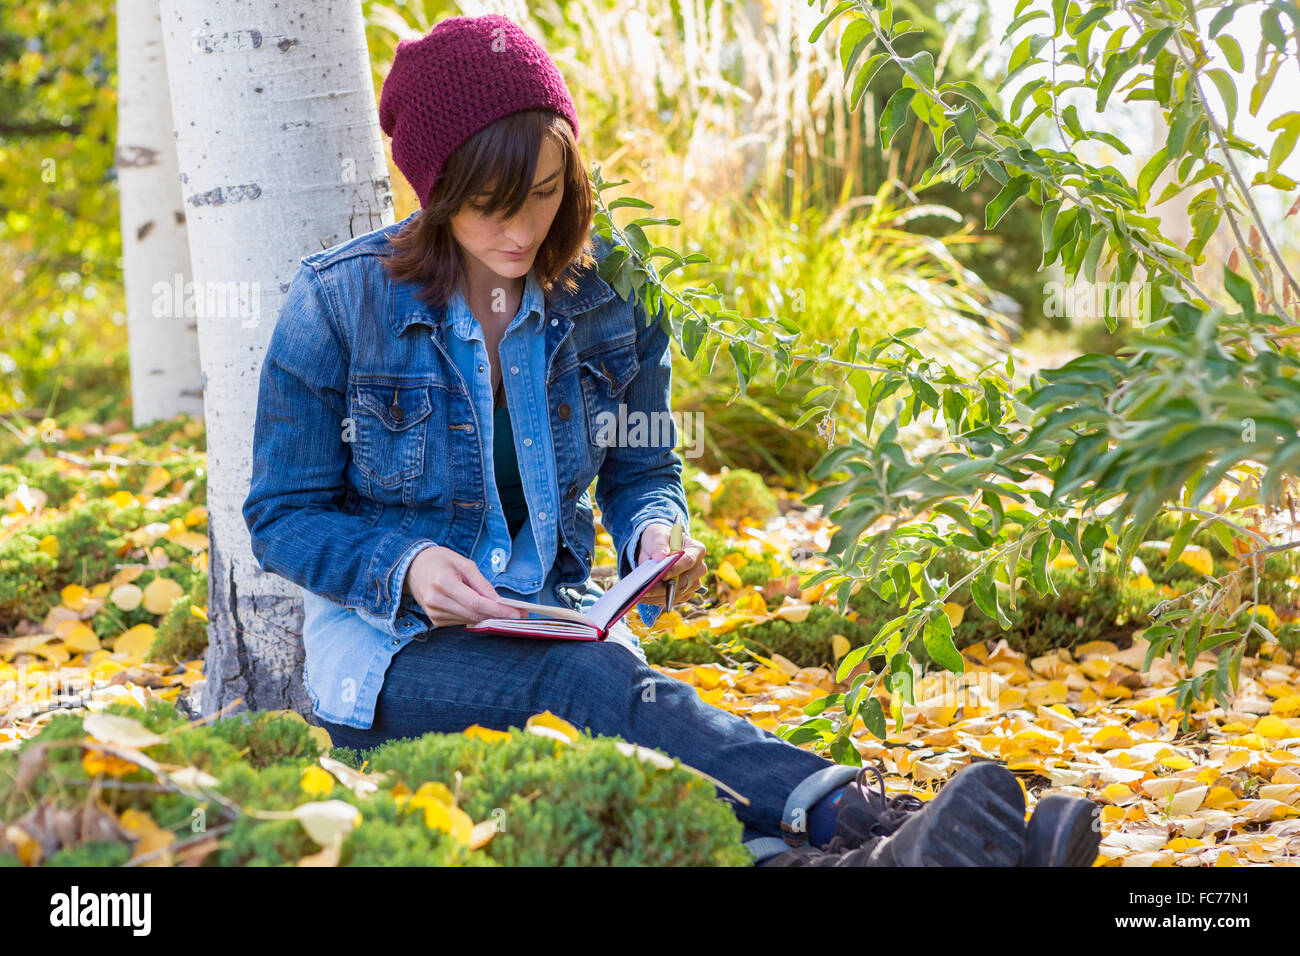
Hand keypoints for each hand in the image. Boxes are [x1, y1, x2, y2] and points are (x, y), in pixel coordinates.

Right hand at [403, 545, 526, 627]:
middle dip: (499, 615)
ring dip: (488, 616)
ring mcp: (434, 613)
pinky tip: (479, 607)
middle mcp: (436, 601)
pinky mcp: (435, 620)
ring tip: (504, 609)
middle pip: (474, 615)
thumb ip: (482, 584)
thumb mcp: (464, 563)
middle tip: (519, 613)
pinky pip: (462, 621)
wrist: (413, 568)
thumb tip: (499, 601)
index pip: (476, 603)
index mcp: (443, 582)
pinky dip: (474, 616)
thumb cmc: (440, 561)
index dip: (498, 610)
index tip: (517, 613)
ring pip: (470, 620)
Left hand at [634, 523, 707, 607]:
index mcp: (696, 550)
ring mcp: (693, 583)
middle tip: (645, 588)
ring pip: (676, 594)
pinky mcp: (684, 593)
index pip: (688, 561)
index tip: (662, 574)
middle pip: (683, 581)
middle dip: (663, 586)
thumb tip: (660, 557)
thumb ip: (659, 545)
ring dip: (657, 596)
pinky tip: (643, 597)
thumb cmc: (660, 539)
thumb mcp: (658, 536)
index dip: (676, 569)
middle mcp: (699, 568)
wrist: (658, 549)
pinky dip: (656, 600)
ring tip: (640, 594)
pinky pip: (671, 600)